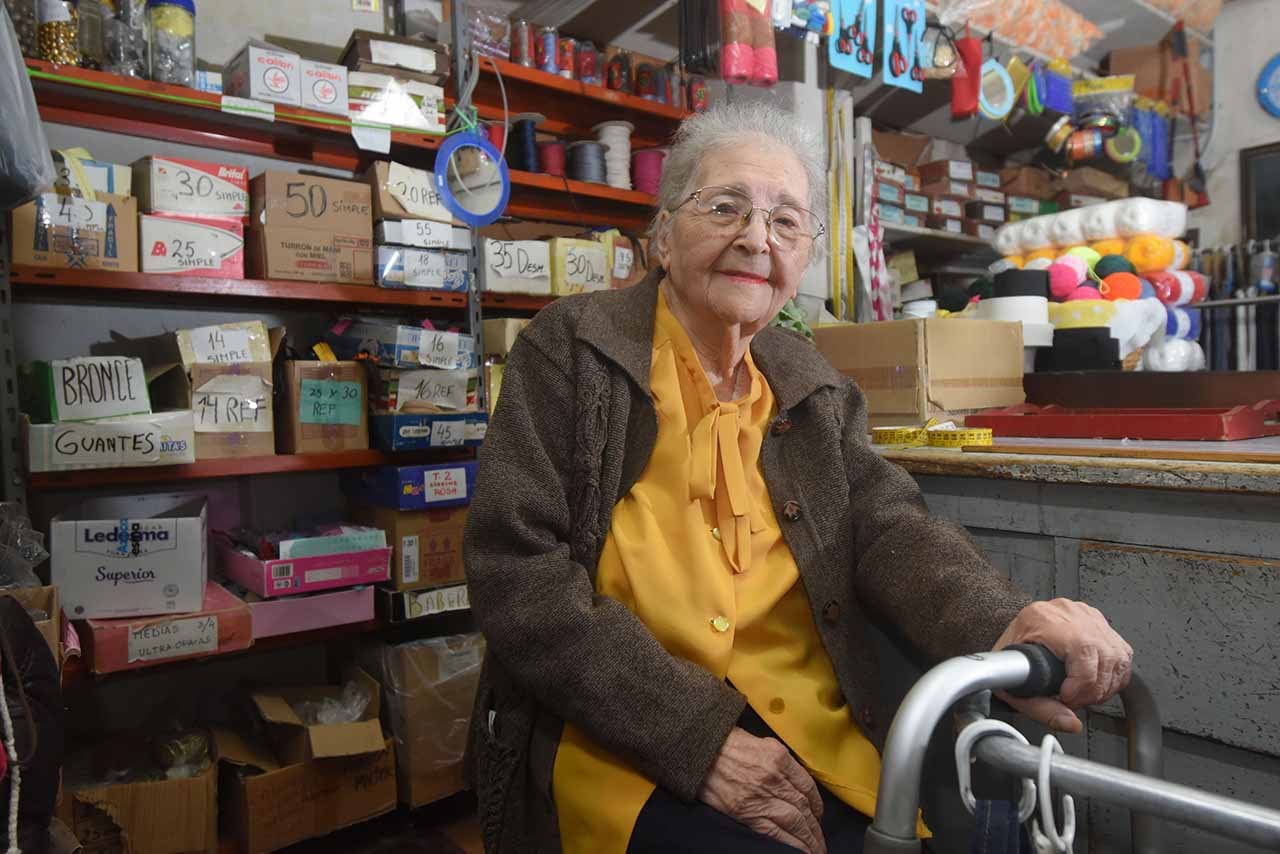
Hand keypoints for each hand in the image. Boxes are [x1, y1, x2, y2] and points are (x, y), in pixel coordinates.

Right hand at [697, 727, 826, 853]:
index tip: (818, 814)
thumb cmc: (726, 744)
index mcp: (779, 757)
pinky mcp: (746, 812)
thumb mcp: (760, 742)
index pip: (807, 786)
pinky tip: (798, 850)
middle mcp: (774, 778)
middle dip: (815, 827)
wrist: (698, 752)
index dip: (817, 804)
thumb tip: (795, 779)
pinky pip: (774, 832)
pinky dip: (790, 843)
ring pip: (794, 822)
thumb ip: (780, 759)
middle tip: (820, 840)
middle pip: (804, 807)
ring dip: (808, 839)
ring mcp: (760, 796)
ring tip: (815, 850)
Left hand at [993, 598, 1133, 733]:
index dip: (1080, 684)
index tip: (1067, 698)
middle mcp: (1068, 613)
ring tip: (1083, 694)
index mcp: (1043, 619)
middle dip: (1092, 690)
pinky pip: (1123, 654)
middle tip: (1074, 701)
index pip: (1082, 650)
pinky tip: (1095, 684)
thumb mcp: (1013, 686)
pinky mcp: (1100, 623)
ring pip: (1118, 657)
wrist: (1010, 646)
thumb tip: (1071, 723)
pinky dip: (1113, 676)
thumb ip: (1041, 709)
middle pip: (1104, 656)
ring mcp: (1087, 616)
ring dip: (1105, 686)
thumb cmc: (1009, 660)